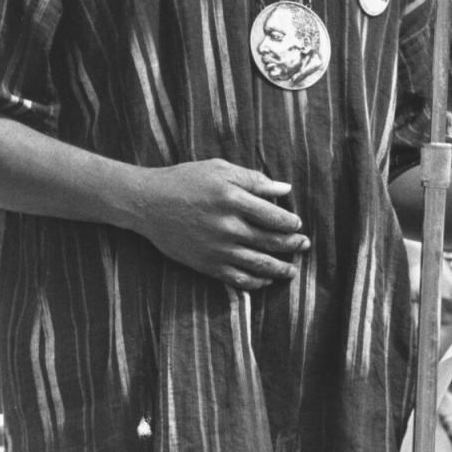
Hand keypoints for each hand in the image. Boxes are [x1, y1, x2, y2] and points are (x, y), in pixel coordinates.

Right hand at [134, 160, 309, 290]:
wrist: (148, 203)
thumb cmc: (185, 180)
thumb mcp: (219, 169)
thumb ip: (253, 179)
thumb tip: (284, 190)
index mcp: (233, 199)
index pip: (274, 217)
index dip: (291, 224)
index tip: (297, 225)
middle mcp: (228, 226)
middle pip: (271, 241)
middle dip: (292, 246)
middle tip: (304, 246)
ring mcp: (217, 249)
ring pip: (259, 264)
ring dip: (280, 269)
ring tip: (292, 270)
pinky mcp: (206, 265)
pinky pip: (238, 279)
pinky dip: (256, 282)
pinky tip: (265, 280)